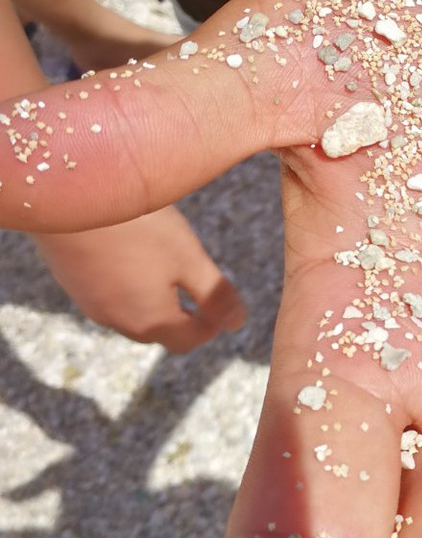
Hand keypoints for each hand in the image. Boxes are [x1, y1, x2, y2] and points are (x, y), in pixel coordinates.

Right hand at [32, 205, 245, 352]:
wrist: (67, 197)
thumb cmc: (136, 227)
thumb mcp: (188, 259)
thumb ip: (215, 294)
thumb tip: (238, 324)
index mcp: (151, 321)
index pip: (188, 340)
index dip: (212, 325)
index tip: (223, 303)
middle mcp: (117, 320)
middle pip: (159, 331)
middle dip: (184, 316)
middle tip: (200, 287)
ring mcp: (89, 302)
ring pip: (131, 313)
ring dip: (154, 300)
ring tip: (167, 268)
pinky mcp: (70, 280)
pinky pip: (108, 294)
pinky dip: (127, 285)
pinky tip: (131, 254)